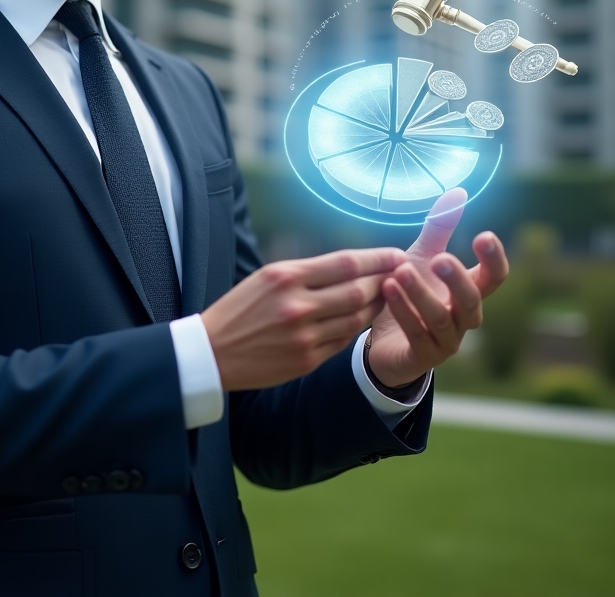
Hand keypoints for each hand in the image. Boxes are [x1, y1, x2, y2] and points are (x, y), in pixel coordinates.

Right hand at [201, 247, 405, 391]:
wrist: (212, 351)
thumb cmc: (240, 308)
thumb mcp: (267, 277)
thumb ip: (306, 272)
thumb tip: (350, 267)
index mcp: (286, 276)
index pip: (345, 263)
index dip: (377, 259)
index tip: (397, 254)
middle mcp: (297, 305)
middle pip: (358, 291)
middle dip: (385, 282)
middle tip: (403, 275)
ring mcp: (303, 336)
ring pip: (356, 319)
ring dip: (377, 307)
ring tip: (388, 297)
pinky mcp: (305, 361)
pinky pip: (343, 342)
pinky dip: (356, 329)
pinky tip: (363, 319)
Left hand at [367, 187, 508, 388]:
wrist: (384, 341)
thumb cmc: (410, 294)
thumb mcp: (422, 258)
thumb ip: (440, 229)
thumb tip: (458, 191)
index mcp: (467, 293)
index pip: (494, 278)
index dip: (495, 260)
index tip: (485, 236)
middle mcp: (463, 319)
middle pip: (472, 301)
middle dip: (457, 280)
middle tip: (440, 259)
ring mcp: (445, 341)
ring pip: (441, 319)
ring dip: (421, 294)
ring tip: (400, 272)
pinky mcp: (422, 357)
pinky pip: (416, 334)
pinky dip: (402, 311)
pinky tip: (386, 290)